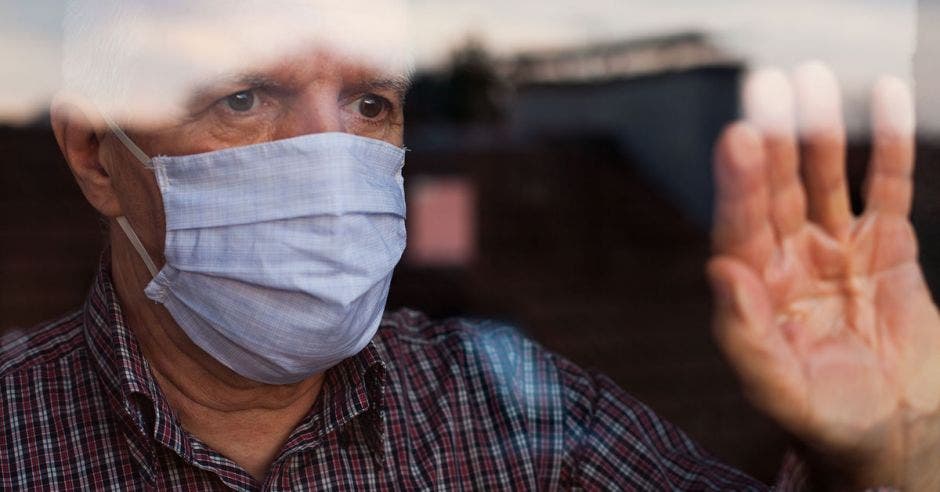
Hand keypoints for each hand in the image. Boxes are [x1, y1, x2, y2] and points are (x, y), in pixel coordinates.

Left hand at [708, 62, 939, 489]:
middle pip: (776, 188)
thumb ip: (744, 333)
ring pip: (824, 178)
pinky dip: (887, 146)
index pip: (740, 225)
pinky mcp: (885, 246)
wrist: (892, 432)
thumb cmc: (822, 416)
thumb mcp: (776, 388)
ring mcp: (836, 248)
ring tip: (812, 78)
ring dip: (819, 130)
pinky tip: (883, 97)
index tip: (739, 137)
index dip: (739, 183)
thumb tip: (719, 270)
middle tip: (766, 86)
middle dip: (772, 139)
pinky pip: (886, 187)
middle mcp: (789, 259)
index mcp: (755, 289)